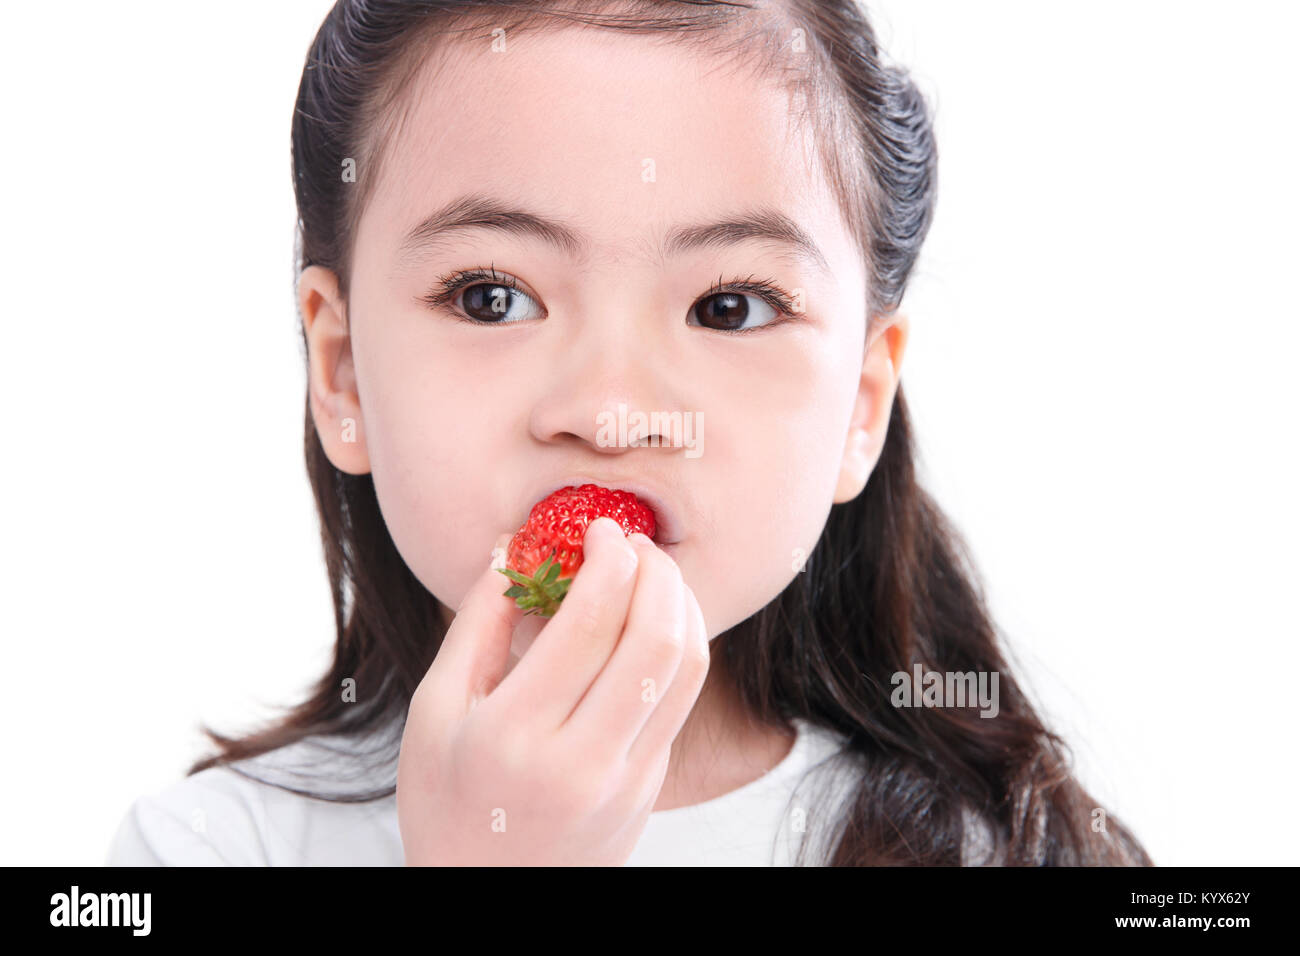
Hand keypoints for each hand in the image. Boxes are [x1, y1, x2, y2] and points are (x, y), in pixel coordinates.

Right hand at [397, 517, 709, 864]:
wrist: (484, 898)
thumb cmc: (446, 802)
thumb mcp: (434, 712)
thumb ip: (477, 626)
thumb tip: (514, 548)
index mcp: (515, 734)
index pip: (589, 625)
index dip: (608, 560)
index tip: (602, 529)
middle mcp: (581, 760)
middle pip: (654, 641)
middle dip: (656, 573)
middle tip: (635, 543)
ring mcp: (625, 780)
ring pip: (685, 669)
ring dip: (682, 605)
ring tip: (654, 575)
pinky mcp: (649, 788)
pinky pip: (680, 700)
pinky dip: (679, 646)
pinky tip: (656, 621)